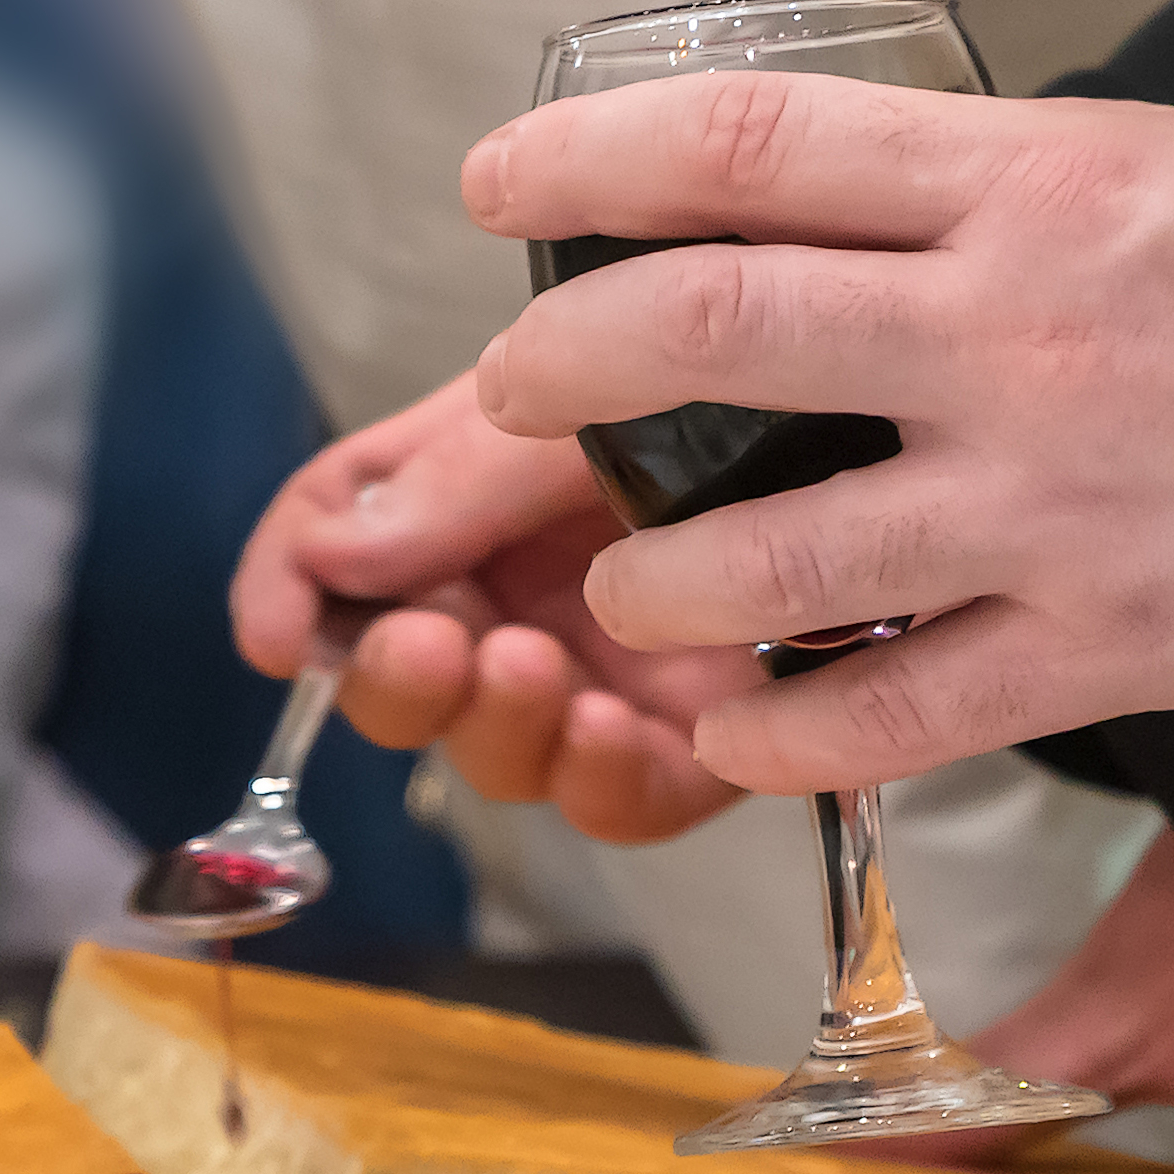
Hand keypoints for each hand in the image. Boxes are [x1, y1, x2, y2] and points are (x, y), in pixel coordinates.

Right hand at [226, 372, 762, 842]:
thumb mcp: (582, 402)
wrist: (898, 405)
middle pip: (402, 670)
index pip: (337, 547)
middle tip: (431, 639)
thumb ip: (459, 477)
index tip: (275, 630)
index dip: (289, 590)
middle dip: (397, 672)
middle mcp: (522, 588)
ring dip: (493, 723)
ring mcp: (605, 671)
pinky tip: (613, 734)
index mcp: (470, 494)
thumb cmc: (737, 375)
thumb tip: (329, 553)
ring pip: (497, 747)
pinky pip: (619, 798)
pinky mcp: (698, 743)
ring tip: (528, 670)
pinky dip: (598, 778)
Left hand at [464, 81, 1173, 798]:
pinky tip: (737, 736)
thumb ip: (1044, 196)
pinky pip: (896, 712)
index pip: (756, 147)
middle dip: (565, 371)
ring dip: (653, 584)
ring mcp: (1061, 501)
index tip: (501, 186)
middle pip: (711, 332)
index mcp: (1047, 182)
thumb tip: (922, 217)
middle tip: (514, 395)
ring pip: (767, 557)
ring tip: (626, 592)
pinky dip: (786, 735)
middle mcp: (1024, 334)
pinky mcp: (1121, 646)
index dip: (592, 161)